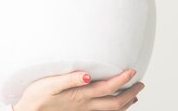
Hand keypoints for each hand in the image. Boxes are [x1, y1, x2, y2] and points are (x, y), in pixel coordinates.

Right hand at [13, 69, 143, 110]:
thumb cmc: (36, 97)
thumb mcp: (50, 84)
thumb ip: (70, 79)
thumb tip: (88, 75)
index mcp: (81, 96)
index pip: (108, 88)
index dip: (122, 80)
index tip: (133, 71)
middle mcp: (85, 106)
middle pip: (116, 103)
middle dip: (131, 93)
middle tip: (141, 83)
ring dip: (126, 103)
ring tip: (134, 95)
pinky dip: (114, 110)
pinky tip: (113, 106)